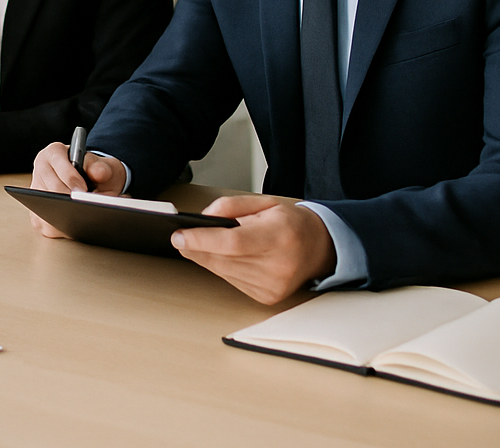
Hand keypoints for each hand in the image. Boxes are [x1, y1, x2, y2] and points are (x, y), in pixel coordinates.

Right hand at [28, 142, 125, 237]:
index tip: (83, 191)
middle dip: (67, 201)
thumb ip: (102, 167)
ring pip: (44, 210)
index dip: (71, 179)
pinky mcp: (36, 211)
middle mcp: (41, 170)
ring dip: (63, 217)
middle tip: (84, 209)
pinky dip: (60, 228)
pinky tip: (74, 226)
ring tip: (81, 219)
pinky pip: (44, 225)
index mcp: (54, 153)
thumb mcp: (103, 165)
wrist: (93, 181)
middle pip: (50, 190)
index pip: (59, 165)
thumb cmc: (95, 172)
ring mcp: (36, 191)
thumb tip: (99, 173)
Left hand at [169, 195, 335, 303]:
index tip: (178, 235)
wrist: (320, 249)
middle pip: (223, 259)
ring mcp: (273, 285)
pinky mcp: (267, 297)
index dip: (202, 240)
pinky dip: (222, 268)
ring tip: (195, 244)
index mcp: (280, 236)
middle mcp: (278, 265)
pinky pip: (232, 281)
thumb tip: (203, 218)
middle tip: (180, 237)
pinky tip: (221, 257)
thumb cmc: (291, 223)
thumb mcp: (265, 202)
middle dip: (196, 248)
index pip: (232, 243)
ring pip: (224, 272)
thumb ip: (231, 206)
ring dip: (206, 258)